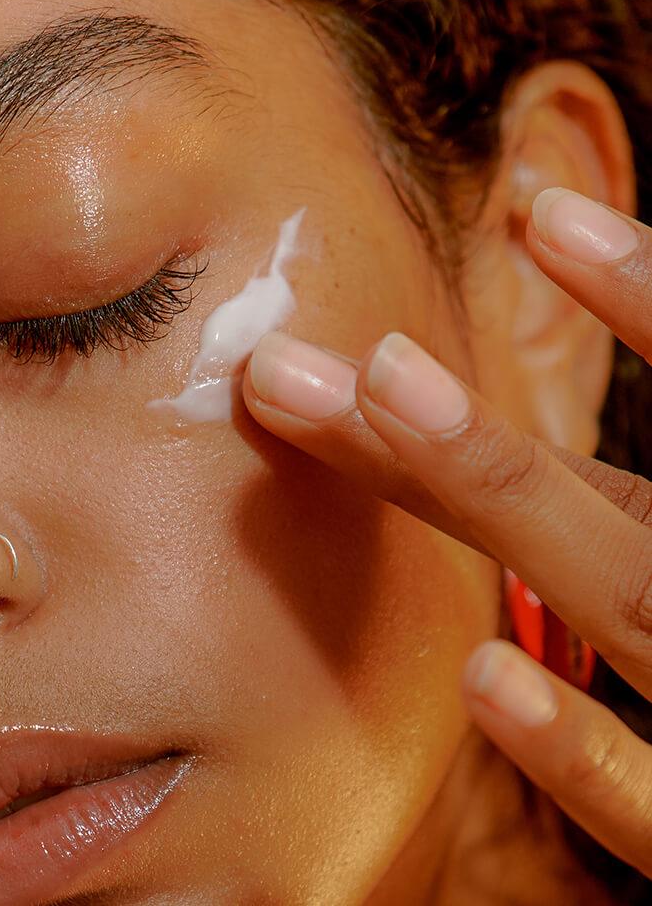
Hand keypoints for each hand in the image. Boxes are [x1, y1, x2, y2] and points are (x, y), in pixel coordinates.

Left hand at [243, 186, 651, 878]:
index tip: (545, 212)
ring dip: (509, 495)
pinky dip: (585, 754)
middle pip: (611, 510)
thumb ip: (623, 498)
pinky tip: (482, 676)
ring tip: (390, 388)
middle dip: (475, 428)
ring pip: (637, 604)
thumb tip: (537, 341)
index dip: (650, 300)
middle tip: (345, 350)